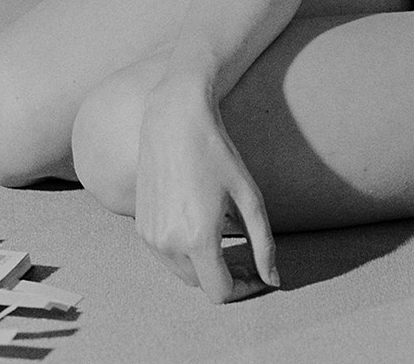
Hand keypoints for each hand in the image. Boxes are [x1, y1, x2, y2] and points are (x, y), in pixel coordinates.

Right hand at [135, 83, 278, 302]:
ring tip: (227, 242)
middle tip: (248, 258)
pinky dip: (185, 253)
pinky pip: (166, 255)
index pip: (221, 292)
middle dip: (227, 277)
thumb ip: (263, 243)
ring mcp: (150, 236)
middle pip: (202, 285)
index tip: (260, 274)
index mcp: (198, 239)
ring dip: (205, 266)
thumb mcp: (249, 196)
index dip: (245, 288)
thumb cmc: (216, 153)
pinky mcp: (140, 226)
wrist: (175, 120)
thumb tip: (272, 280)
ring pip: (182, 273)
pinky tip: (201, 227)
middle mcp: (168, 244)